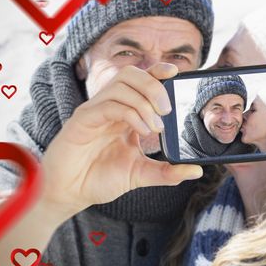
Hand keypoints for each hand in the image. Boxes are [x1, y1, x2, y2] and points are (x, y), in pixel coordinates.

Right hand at [40, 63, 202, 216]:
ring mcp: (95, 111)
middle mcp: (110, 106)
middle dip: (154, 85)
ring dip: (144, 101)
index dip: (158, 71)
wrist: (69, 194)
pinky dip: (130, 113)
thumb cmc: (99, 179)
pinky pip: (109, 104)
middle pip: (131, 74)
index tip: (176, 72)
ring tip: (156, 126)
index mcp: (124, 112)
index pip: (141, 80)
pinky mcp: (83, 120)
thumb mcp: (141, 174)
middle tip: (167, 110)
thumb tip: (197, 170)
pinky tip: (142, 131)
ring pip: (121, 84)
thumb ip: (168, 172)